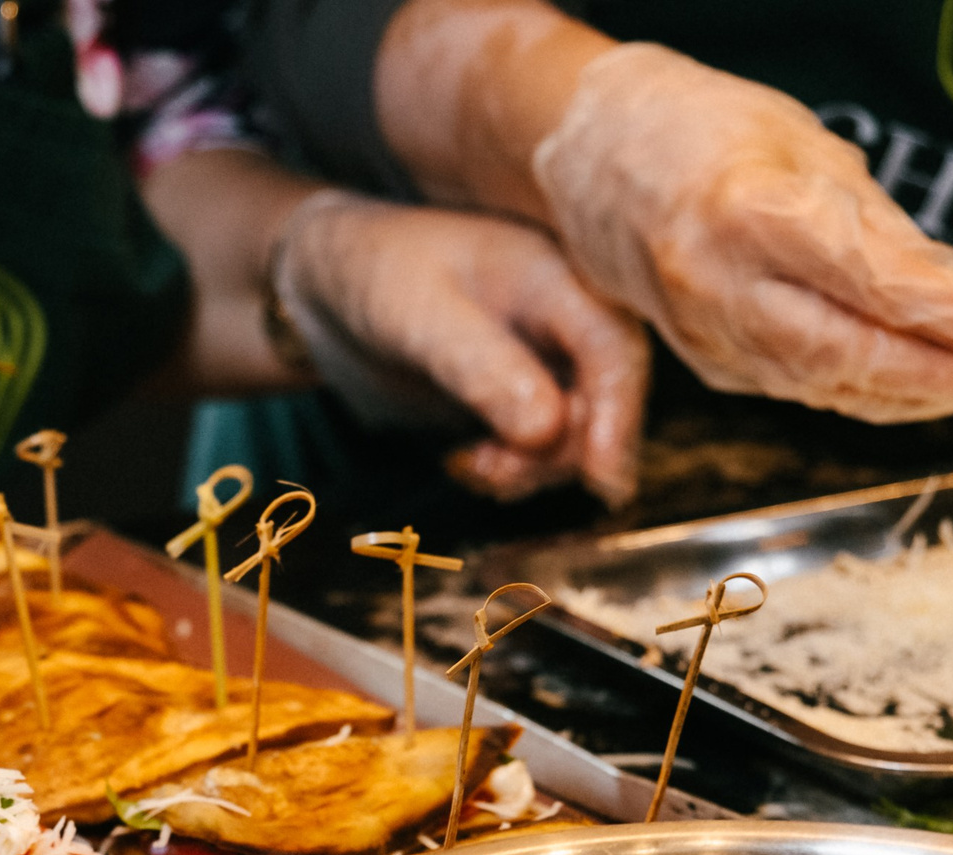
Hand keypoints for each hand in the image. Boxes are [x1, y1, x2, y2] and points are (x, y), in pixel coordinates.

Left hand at [277, 191, 648, 504]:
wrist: (334, 281)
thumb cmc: (377, 274)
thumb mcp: (421, 317)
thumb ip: (481, 368)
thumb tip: (547, 430)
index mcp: (558, 277)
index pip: (614, 351)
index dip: (618, 416)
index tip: (601, 480)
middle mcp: (567, 318)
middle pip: (604, 401)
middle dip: (560, 452)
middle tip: (494, 472)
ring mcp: (546, 359)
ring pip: (573, 434)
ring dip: (532, 468)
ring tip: (471, 466)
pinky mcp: (519, 394)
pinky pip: (538, 447)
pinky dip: (510, 470)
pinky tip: (464, 464)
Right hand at [534, 43, 952, 421]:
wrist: (595, 163)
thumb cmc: (702, 135)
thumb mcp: (808, 151)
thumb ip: (879, 228)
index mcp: (746, 215)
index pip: (875, 284)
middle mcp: (716, 286)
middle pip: (849, 354)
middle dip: (944, 376)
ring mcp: (702, 333)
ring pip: (825, 384)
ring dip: (913, 394)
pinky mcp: (703, 360)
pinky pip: (797, 386)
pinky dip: (862, 390)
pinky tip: (912, 387)